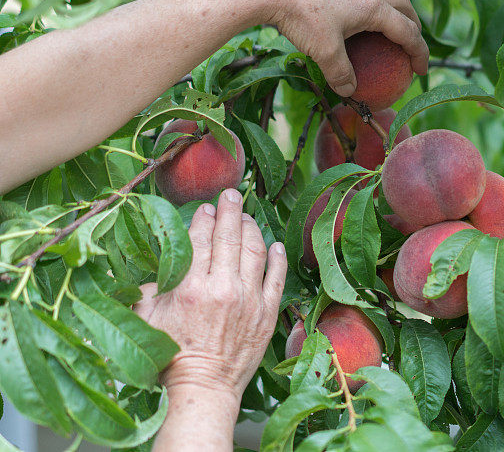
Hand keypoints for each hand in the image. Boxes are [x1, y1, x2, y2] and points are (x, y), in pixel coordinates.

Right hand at [134, 189, 286, 404]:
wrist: (204, 387)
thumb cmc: (171, 355)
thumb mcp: (147, 318)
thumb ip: (149, 286)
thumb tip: (153, 261)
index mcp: (191, 287)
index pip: (200, 240)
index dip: (204, 219)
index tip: (206, 207)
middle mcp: (223, 288)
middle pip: (229, 238)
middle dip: (230, 211)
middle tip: (231, 194)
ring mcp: (250, 300)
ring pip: (255, 251)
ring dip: (252, 228)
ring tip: (247, 216)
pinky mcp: (268, 313)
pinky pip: (277, 277)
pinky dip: (277, 257)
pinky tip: (275, 244)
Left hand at [239, 0, 428, 96]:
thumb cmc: (303, 16)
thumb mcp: (325, 53)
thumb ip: (341, 74)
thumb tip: (349, 91)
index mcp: (374, 7)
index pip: (407, 32)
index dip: (418, 53)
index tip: (421, 71)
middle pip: (403, 6)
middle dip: (413, 25)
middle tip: (413, 44)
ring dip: (394, 13)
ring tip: (389, 30)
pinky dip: (372, 8)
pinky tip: (356, 21)